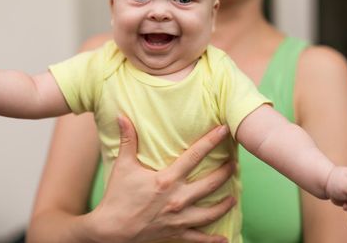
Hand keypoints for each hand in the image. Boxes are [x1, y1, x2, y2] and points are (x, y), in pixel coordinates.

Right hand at [87, 116, 235, 242]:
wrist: (110, 230)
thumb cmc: (116, 196)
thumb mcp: (123, 166)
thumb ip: (127, 140)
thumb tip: (121, 116)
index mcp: (166, 180)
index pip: (194, 156)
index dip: (211, 141)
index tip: (224, 130)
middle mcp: (177, 199)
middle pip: (210, 184)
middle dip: (225, 173)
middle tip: (235, 164)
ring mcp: (178, 218)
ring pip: (210, 212)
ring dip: (225, 204)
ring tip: (234, 197)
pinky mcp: (176, 233)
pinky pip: (199, 239)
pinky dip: (212, 240)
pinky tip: (224, 238)